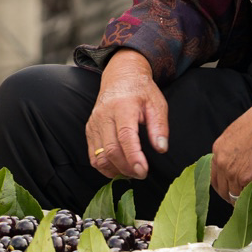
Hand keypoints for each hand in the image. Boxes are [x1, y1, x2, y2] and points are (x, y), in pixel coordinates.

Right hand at [86, 51, 167, 178]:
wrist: (120, 76)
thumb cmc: (141, 91)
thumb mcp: (157, 104)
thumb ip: (159, 126)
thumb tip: (161, 148)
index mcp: (123, 107)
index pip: (125, 137)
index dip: (134, 157)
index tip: (144, 171)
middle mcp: (104, 115)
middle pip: (111, 150)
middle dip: (127, 168)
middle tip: (142, 174)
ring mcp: (94, 123)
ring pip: (100, 156)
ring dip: (115, 170)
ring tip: (132, 172)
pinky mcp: (90, 130)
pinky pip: (93, 156)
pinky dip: (105, 167)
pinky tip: (119, 168)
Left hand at [211, 102, 251, 202]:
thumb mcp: (236, 135)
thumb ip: (232, 153)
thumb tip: (238, 168)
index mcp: (218, 152)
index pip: (215, 180)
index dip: (224, 189)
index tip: (231, 193)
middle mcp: (223, 163)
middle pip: (224, 191)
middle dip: (234, 197)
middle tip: (244, 200)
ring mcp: (234, 172)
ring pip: (237, 196)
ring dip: (246, 197)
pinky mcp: (248, 177)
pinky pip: (250, 193)